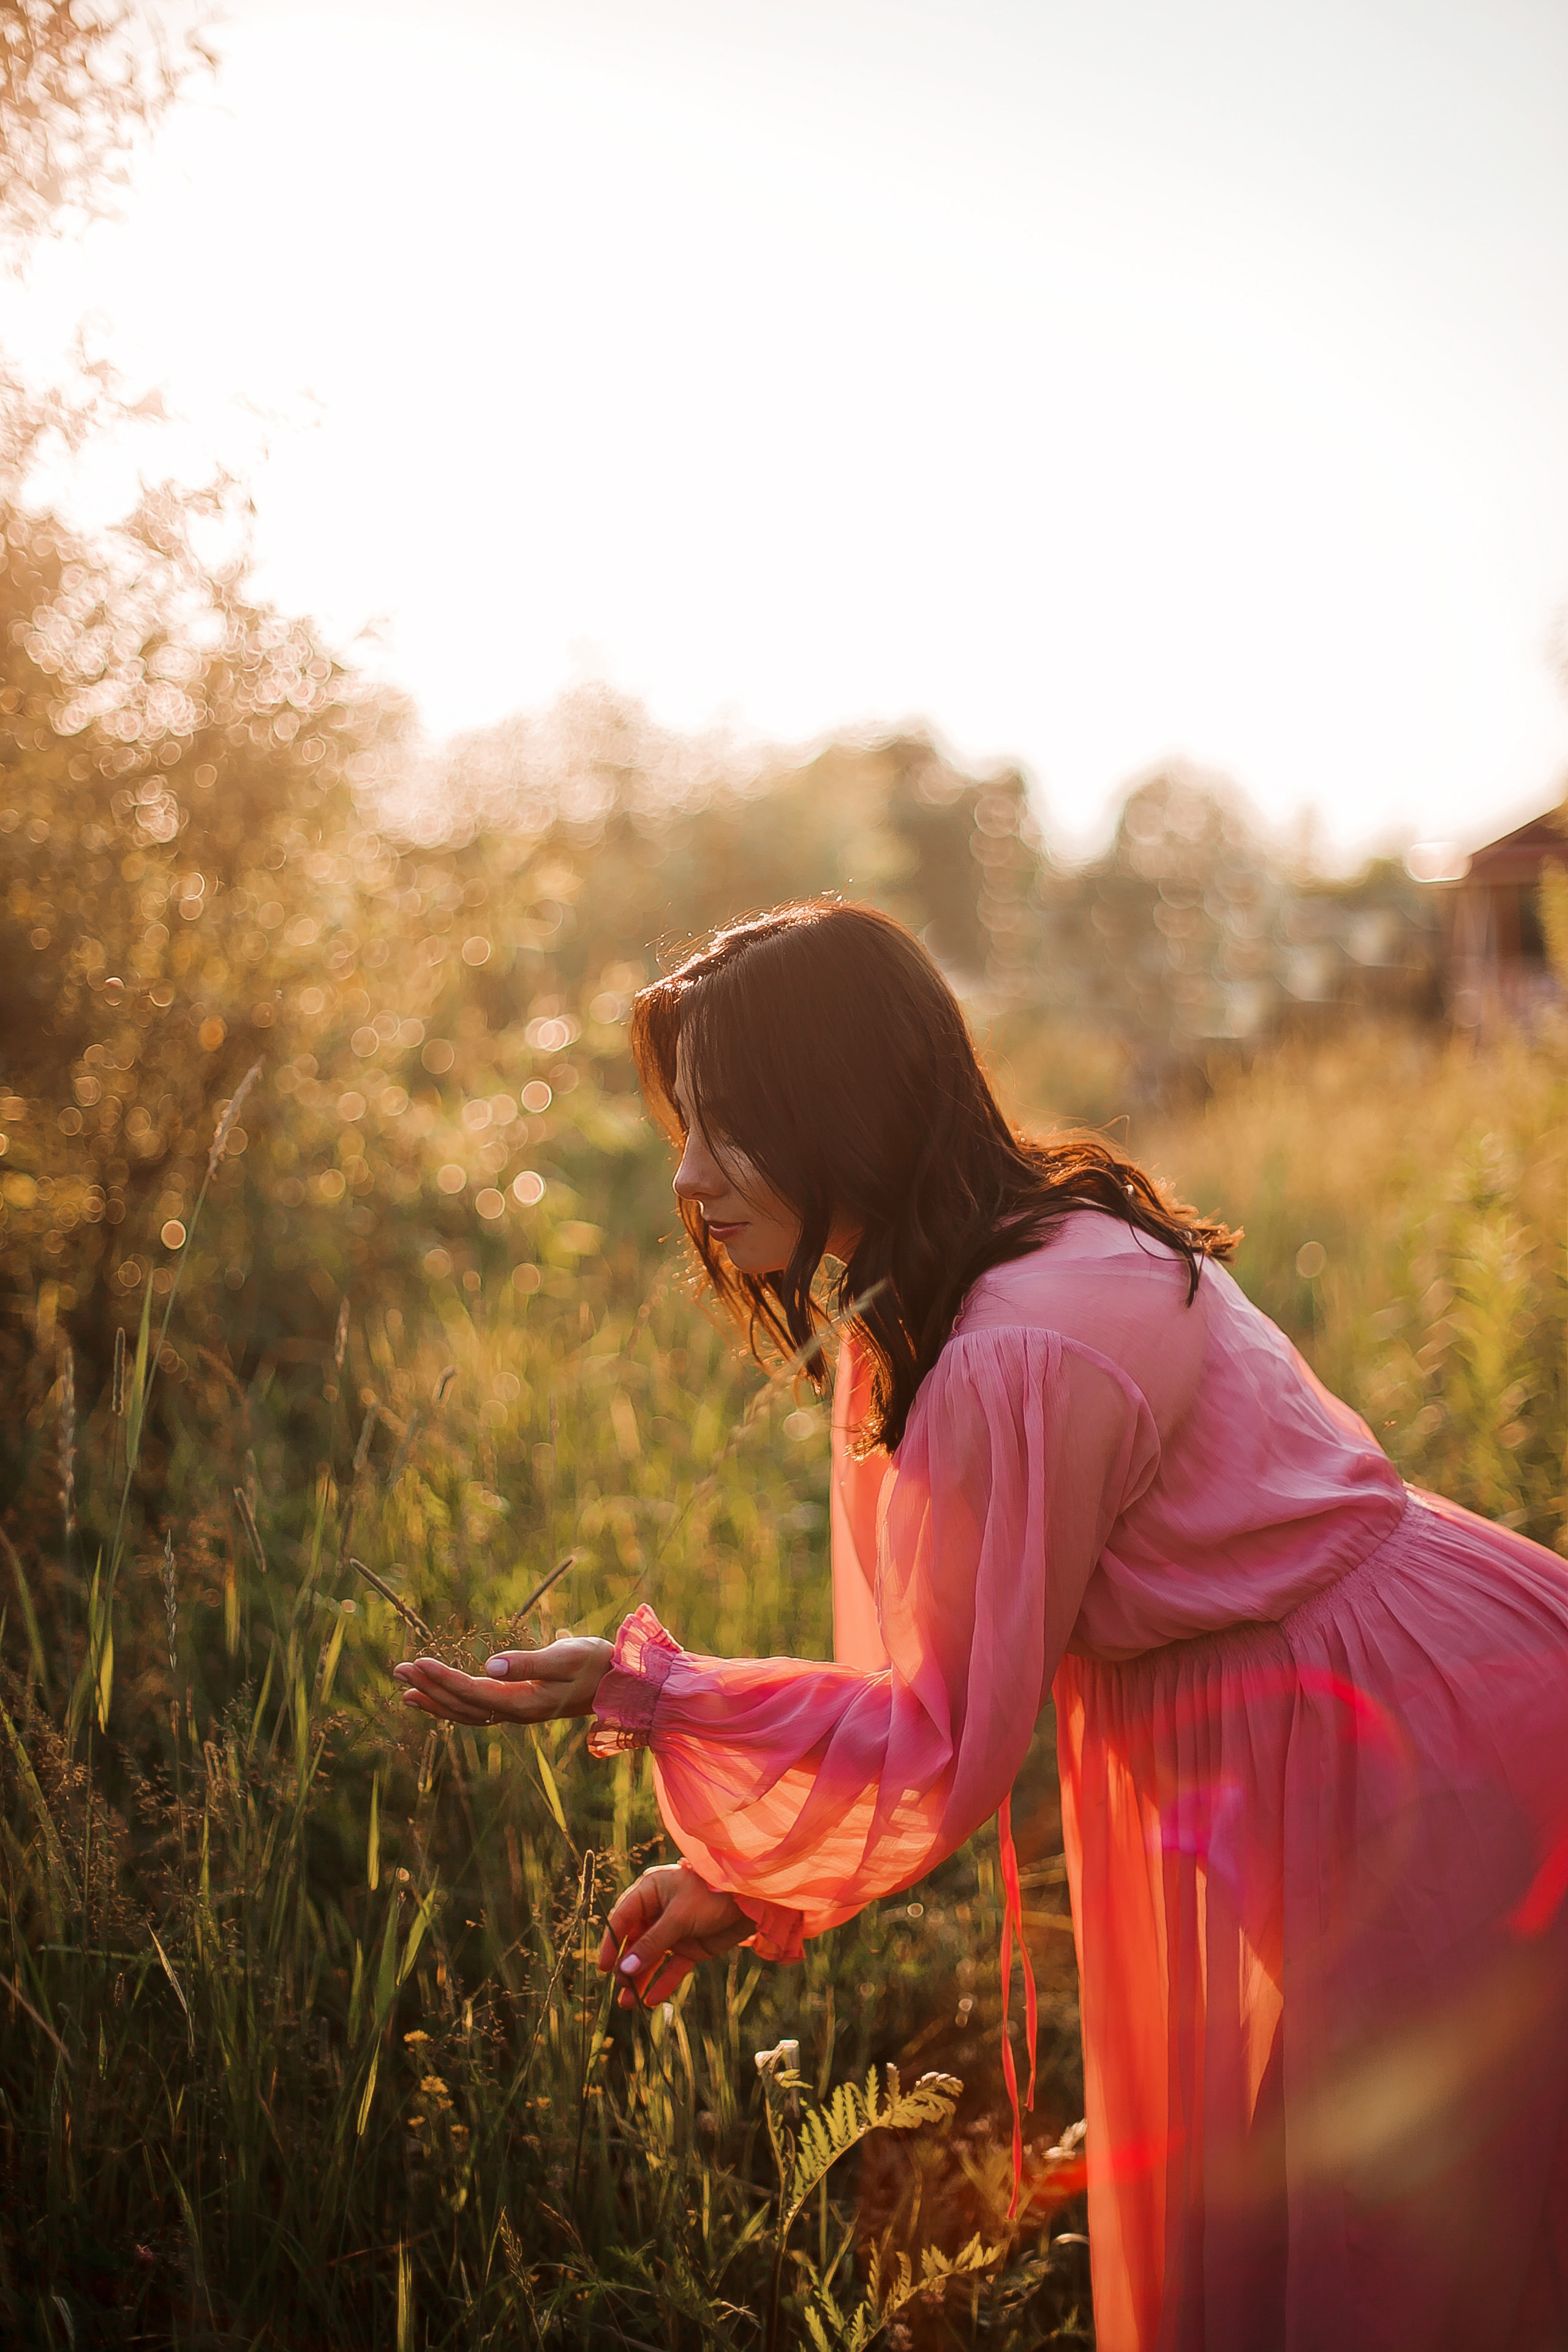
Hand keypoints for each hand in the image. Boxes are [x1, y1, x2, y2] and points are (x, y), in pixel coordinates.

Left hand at [392, 1635, 612, 1727]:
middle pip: (463, 1705)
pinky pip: (478, 1710)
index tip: (417, 1663)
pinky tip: (440, 1696)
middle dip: (430, 1688)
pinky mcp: (521, 1707)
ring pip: (467, 1712)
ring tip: (406, 1689)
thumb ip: (528, 1663)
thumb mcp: (566, 1656)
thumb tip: (490, 1665)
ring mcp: (518, 1713)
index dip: (443, 1679)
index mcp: (526, 1702)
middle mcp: (517, 1713)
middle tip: (398, 1671)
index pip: (474, 1692)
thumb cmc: (597, 1663)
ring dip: (436, 1700)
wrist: (623, 1682)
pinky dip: (454, 1704)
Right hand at [597, 1863, 752, 2006]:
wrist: (751, 1902)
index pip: (622, 1918)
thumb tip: (624, 1970)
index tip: (603, 1967)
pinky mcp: (690, 1947)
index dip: (611, 1943)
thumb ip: (652, 1944)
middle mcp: (658, 1910)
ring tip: (628, 2004)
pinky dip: (662, 1983)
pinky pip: (671, 1968)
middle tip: (621, 1989)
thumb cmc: (711, 1895)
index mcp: (650, 1892)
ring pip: (651, 1958)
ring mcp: (674, 1930)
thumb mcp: (679, 1918)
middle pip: (635, 1942)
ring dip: (640, 1979)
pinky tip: (650, 2001)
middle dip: (626, 1966)